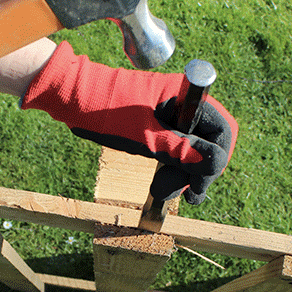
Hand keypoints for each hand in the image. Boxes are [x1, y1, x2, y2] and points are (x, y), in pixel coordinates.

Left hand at [21, 42, 237, 203]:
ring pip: (196, 146)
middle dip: (201, 170)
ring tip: (166, 192)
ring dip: (186, 171)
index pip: (222, 130)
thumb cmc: (104, 110)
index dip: (216, 160)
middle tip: (186, 195)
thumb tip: (213, 164)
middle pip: (212, 140)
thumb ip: (181, 150)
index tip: (198, 185)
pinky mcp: (161, 121)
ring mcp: (174, 112)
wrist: (70, 96)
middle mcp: (185, 102)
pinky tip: (166, 181)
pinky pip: (180, 144)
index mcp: (186, 96)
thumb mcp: (145, 138)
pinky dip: (175, 164)